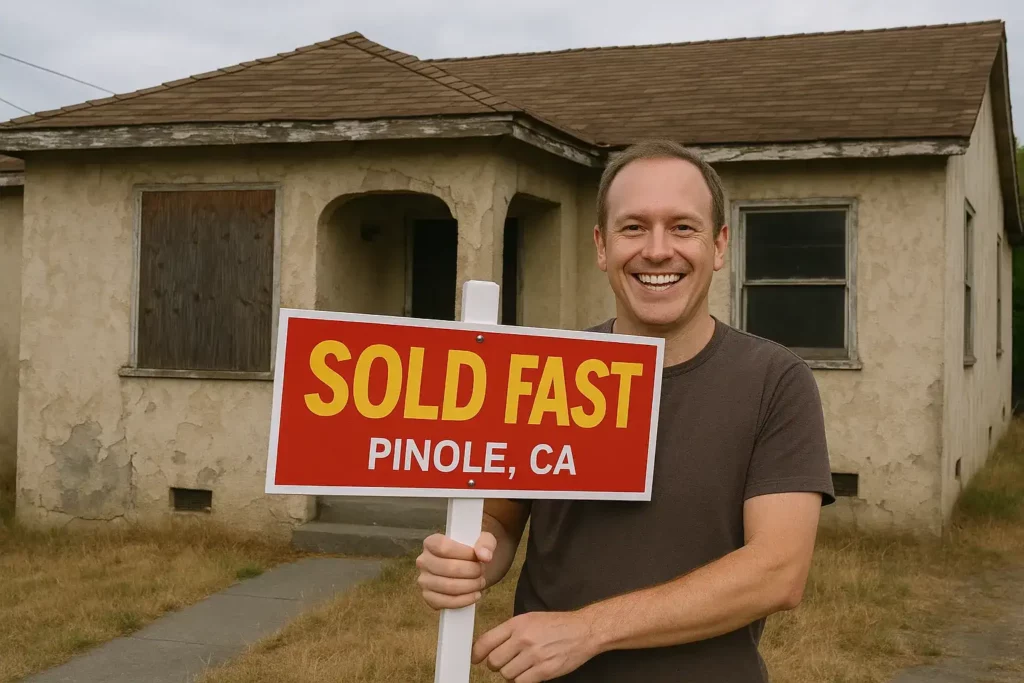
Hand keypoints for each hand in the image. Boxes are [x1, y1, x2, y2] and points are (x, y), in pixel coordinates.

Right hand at [415, 532, 495, 609]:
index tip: (478, 557)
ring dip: (470, 586)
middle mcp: (423, 561)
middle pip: (447, 568)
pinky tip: (475, 595)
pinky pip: (445, 602)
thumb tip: (485, 556)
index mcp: (431, 543)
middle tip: (482, 571)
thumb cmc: (473, 552)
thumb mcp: (483, 541)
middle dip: (471, 571)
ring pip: (448, 586)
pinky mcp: (428, 597)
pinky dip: (464, 600)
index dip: (464, 554)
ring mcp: (424, 580)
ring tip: (480, 582)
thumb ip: (486, 544)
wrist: (469, 568)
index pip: (444, 547)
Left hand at [472, 611, 597, 681]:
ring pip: (506, 674)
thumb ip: (510, 631)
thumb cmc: (556, 625)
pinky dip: (522, 680)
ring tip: (521, 666)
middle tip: (504, 663)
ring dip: (511, 673)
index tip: (475, 658)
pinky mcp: (544, 670)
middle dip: (496, 665)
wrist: (583, 631)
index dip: (477, 653)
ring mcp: (534, 655)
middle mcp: (523, 639)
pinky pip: (521, 682)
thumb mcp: (530, 619)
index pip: (486, 641)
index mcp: (517, 624)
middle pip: (494, 661)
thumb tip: (489, 646)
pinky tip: (529, 673)